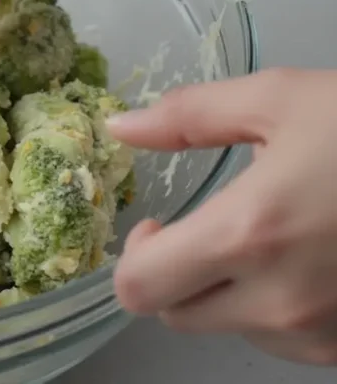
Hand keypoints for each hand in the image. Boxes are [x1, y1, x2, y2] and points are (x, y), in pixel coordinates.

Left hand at [111, 68, 336, 365]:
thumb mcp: (281, 100)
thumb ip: (190, 116)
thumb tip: (123, 126)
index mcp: (248, 234)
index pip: (140, 289)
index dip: (134, 257)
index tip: (158, 226)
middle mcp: (279, 299)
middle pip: (176, 315)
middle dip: (174, 274)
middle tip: (201, 232)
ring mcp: (320, 331)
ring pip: (229, 328)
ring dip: (227, 292)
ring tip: (271, 240)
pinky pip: (284, 341)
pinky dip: (277, 310)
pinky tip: (309, 264)